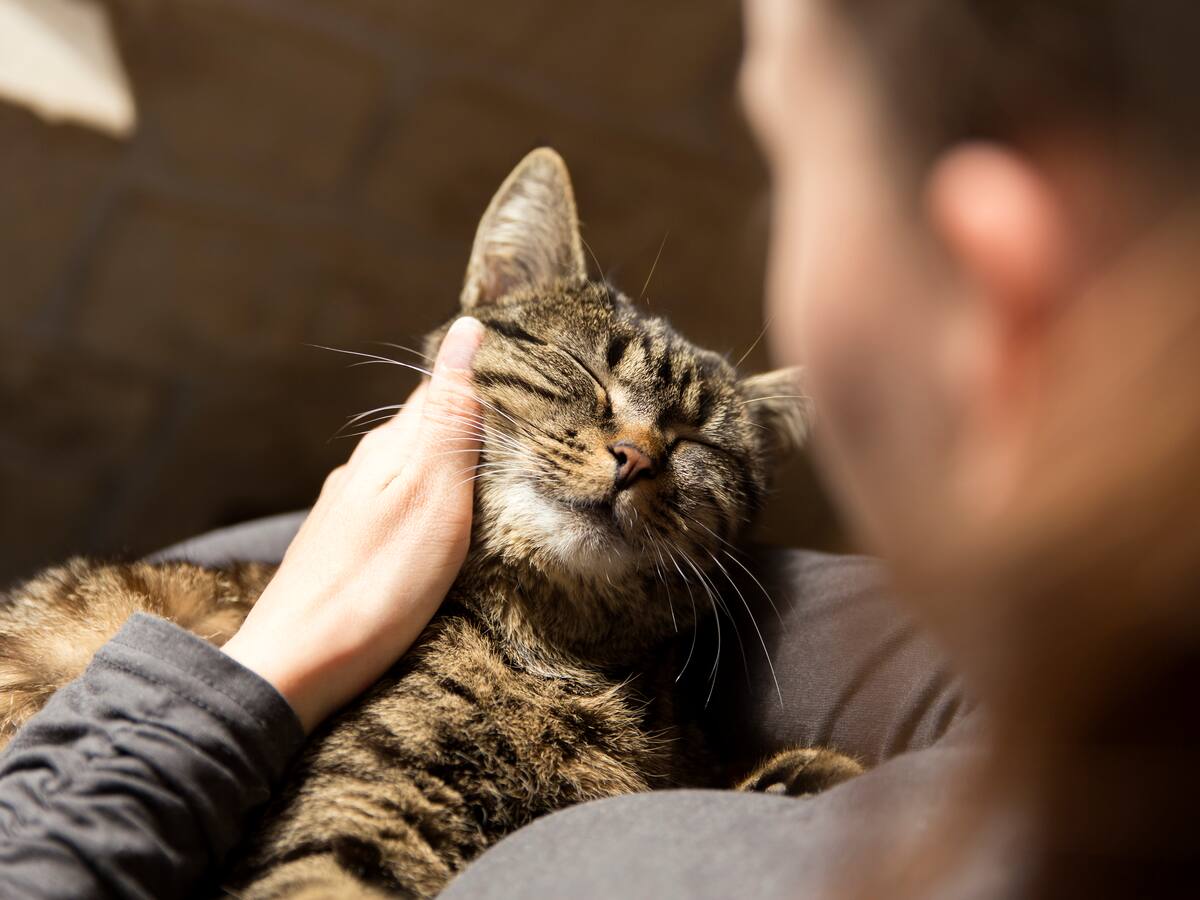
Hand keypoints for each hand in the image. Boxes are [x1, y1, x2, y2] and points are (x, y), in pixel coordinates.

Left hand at [222, 317, 484, 731]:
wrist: (295, 666)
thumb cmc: (376, 584)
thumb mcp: (432, 494)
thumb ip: (451, 419)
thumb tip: (466, 331)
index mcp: (390, 449)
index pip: (442, 391)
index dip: (482, 379)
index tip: (529, 379)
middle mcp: (363, 469)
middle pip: (425, 429)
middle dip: (470, 424)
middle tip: (525, 432)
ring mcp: (347, 510)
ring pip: (408, 470)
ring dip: (448, 467)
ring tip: (493, 479)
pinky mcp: (342, 549)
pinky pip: (395, 507)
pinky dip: (426, 505)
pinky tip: (440, 528)